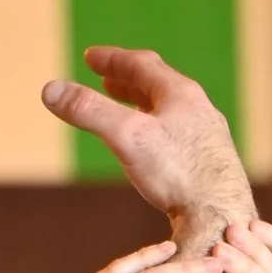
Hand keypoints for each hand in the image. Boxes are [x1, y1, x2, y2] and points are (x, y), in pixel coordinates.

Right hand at [40, 48, 259, 252]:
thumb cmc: (178, 174)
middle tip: (105, 78)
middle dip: (128, 80)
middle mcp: (199, 110)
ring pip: (171, 112)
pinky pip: (180, 137)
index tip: (90, 56)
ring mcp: (208, 137)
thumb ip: (89, 111)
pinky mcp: (211, 165)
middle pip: (159, 86)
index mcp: (180, 94)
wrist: (221, 215)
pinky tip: (154, 151)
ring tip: (126, 109)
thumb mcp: (126, 136)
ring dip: (145, 106)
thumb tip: (50, 90)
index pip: (142, 65)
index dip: (112, 59)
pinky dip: (158, 132)